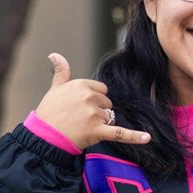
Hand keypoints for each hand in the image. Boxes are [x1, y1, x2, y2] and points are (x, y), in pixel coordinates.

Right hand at [34, 53, 151, 149]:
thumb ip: (61, 71)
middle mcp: (89, 97)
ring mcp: (94, 114)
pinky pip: (120, 133)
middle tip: (79, 119)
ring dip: (100, 124)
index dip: (93, 99)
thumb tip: (54, 54)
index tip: (80, 106)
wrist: (44, 137)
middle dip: (98, 112)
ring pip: (109, 117)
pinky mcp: (98, 131)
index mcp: (81, 85)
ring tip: (82, 128)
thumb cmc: (49, 113)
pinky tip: (147, 138)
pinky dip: (135, 136)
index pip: (101, 90)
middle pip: (107, 103)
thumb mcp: (54, 89)